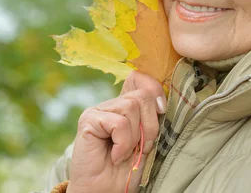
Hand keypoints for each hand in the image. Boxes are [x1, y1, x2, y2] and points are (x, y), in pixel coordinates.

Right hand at [68, 71, 166, 192]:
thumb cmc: (125, 171)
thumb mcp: (145, 141)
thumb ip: (150, 118)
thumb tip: (161, 100)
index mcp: (124, 107)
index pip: (138, 78)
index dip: (154, 88)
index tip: (161, 110)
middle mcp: (110, 105)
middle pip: (141, 95)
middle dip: (150, 124)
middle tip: (142, 147)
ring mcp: (98, 110)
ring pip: (131, 106)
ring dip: (135, 137)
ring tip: (125, 153)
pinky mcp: (89, 120)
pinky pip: (119, 122)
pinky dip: (123, 144)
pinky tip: (115, 156)